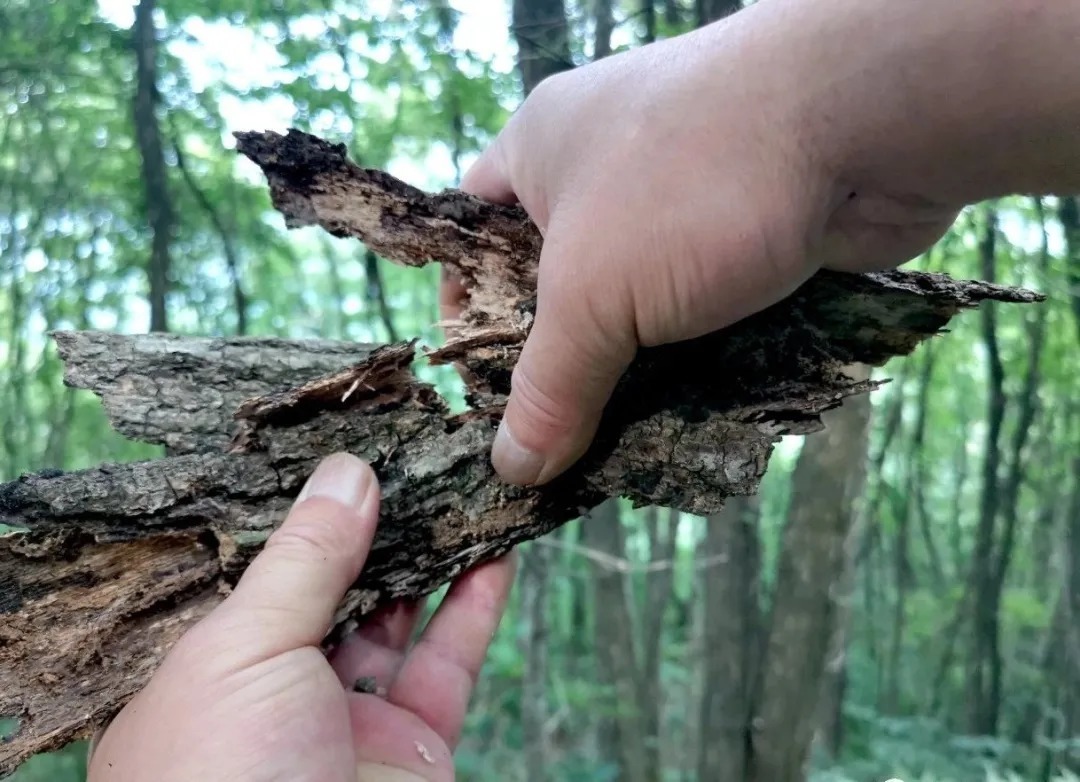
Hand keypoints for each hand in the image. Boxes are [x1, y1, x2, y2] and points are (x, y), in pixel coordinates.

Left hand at [87, 453, 514, 781]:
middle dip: (375, 527)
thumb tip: (346, 474)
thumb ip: (303, 560)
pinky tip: (494, 552)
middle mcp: (272, 693)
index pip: (256, 571)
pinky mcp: (411, 745)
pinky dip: (476, 606)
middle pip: (334, 589)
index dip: (300, 511)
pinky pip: (448, 663)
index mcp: (203, 670)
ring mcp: (345, 721)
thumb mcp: (243, 651)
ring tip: (461, 488)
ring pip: (399, 619)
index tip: (344, 451)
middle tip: (414, 458)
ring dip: (433, 557)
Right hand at [450, 0, 1079, 486]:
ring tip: (619, 445)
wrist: (868, 122)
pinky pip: (700, 314)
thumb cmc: (693, 181)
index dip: (466, 309)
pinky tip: (687, 416)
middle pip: (560, 284)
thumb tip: (514, 468)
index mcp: (541, 152)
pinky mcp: (745, 237)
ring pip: (638, 306)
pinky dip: (693, 362)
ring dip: (633, 372)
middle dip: (561, 361)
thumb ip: (550, 385)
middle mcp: (607, 169)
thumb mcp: (594, 292)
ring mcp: (683, 202)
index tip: (481, 385)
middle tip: (554, 439)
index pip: (472, 236)